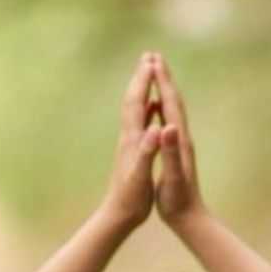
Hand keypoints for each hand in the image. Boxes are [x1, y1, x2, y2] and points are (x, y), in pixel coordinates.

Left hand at [101, 53, 163, 229]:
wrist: (116, 215)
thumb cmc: (131, 199)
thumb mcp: (140, 177)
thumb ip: (147, 152)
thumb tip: (154, 130)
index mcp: (133, 140)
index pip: (137, 104)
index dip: (144, 82)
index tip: (152, 60)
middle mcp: (129, 137)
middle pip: (132, 100)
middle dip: (140, 77)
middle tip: (148, 55)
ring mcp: (130, 143)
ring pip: (135, 108)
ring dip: (142, 88)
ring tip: (148, 72)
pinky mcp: (132, 151)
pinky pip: (140, 122)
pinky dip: (147, 109)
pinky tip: (152, 107)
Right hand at [151, 52, 203, 225]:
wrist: (191, 217)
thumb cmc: (178, 200)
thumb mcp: (173, 176)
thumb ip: (171, 151)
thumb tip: (169, 127)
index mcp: (179, 140)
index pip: (170, 105)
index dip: (162, 82)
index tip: (153, 61)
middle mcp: (181, 137)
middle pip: (173, 101)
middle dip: (164, 78)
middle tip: (153, 56)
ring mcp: (180, 143)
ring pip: (171, 109)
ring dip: (163, 89)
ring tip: (155, 72)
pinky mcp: (176, 150)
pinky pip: (168, 122)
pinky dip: (160, 109)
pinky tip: (156, 107)